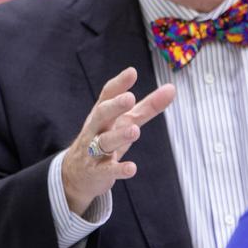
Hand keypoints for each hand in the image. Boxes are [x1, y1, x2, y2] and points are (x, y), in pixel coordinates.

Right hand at [61, 67, 175, 215]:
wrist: (76, 174)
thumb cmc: (105, 139)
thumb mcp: (126, 121)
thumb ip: (148, 106)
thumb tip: (172, 88)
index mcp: (103, 114)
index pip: (107, 95)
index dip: (118, 84)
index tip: (132, 73)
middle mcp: (96, 129)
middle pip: (101, 115)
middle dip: (114, 106)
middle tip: (129, 98)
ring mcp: (94, 151)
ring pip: (104, 141)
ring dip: (119, 136)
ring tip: (135, 131)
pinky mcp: (97, 172)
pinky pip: (107, 170)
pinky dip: (119, 169)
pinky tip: (132, 168)